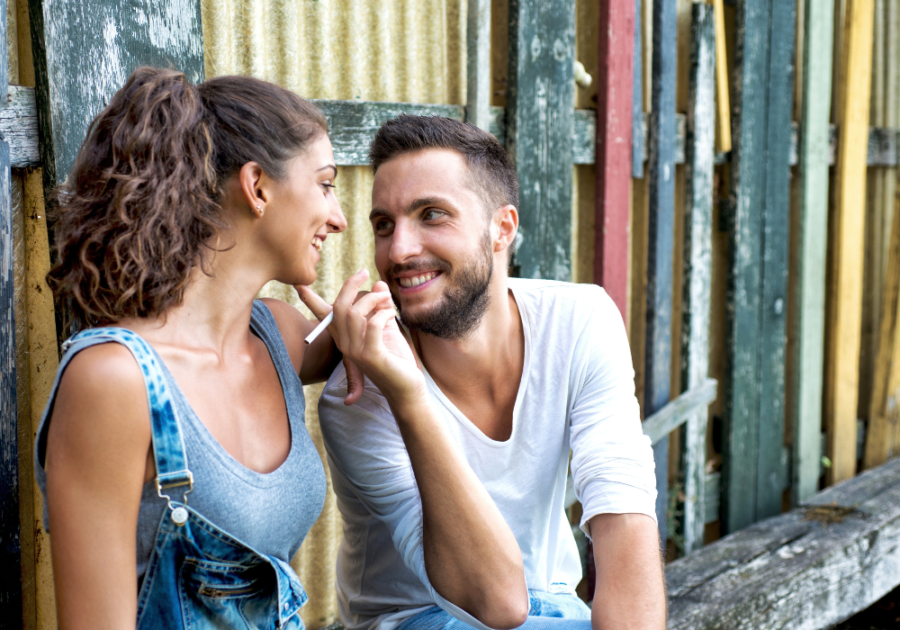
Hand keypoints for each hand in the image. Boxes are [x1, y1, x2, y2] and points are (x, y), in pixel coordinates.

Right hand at [297, 270, 425, 405]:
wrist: (406, 388)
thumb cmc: (396, 358)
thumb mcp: (386, 326)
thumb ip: (380, 305)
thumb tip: (378, 283)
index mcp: (345, 337)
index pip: (323, 315)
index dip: (310, 299)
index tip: (298, 284)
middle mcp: (345, 344)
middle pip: (338, 306)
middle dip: (350, 285)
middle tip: (365, 271)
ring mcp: (356, 351)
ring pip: (353, 313)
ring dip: (373, 298)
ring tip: (387, 299)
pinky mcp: (372, 356)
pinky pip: (373, 325)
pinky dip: (384, 313)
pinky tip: (393, 314)